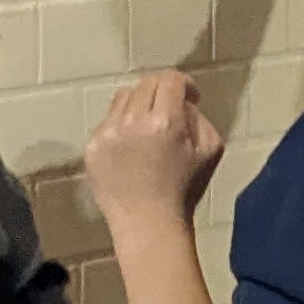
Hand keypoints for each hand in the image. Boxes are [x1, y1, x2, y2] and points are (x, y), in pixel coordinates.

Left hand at [84, 71, 222, 224]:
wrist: (148, 224)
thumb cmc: (184, 189)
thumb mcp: (211, 149)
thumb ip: (199, 116)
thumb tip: (182, 102)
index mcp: (165, 122)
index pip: (170, 80)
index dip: (184, 84)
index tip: (189, 96)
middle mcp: (132, 122)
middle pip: (146, 83)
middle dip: (162, 91)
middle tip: (169, 109)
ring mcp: (108, 134)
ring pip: (123, 97)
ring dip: (139, 105)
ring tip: (147, 128)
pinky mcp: (92, 147)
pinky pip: (108, 121)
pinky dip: (121, 126)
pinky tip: (131, 149)